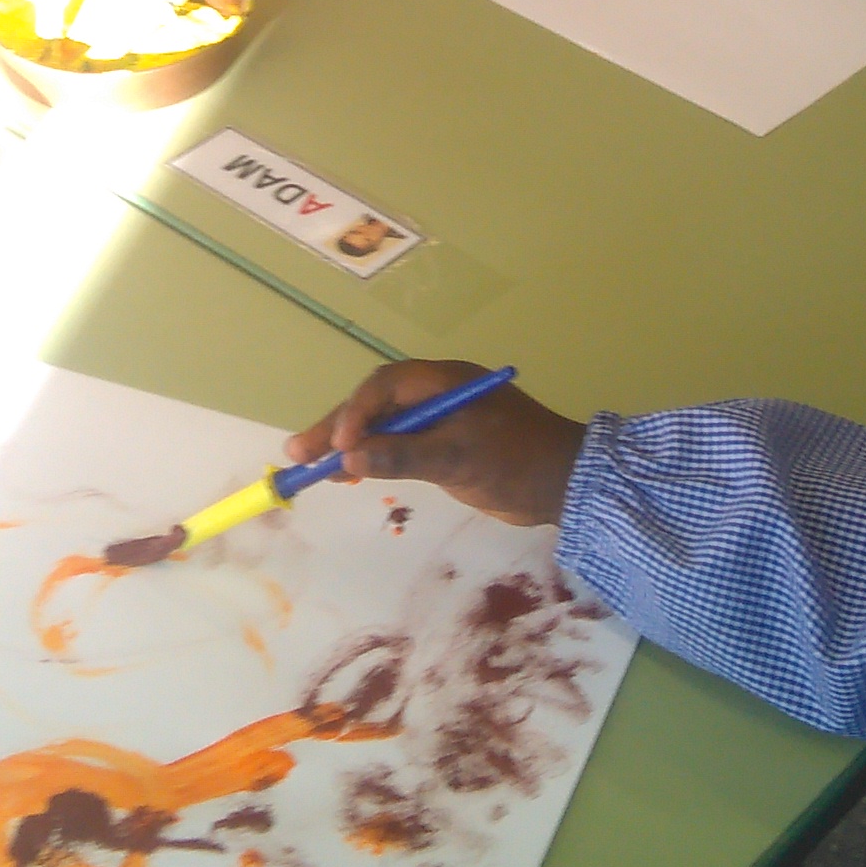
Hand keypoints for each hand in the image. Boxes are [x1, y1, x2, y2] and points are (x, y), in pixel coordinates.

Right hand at [285, 360, 584, 529]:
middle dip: (337, 429)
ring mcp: (438, 420)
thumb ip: (404, 456)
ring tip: (309, 467)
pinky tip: (347, 474)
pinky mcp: (443, 446)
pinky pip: (396, 445)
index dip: (355, 414)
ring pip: (382, 426)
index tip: (339, 448)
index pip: (385, 387)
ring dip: (348, 445)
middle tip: (298, 455)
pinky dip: (370, 458)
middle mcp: (435, 394)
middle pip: (375, 405)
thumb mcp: (459, 459)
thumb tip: (349, 458)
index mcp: (443, 382)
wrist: (568, 484)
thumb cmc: (517, 462)